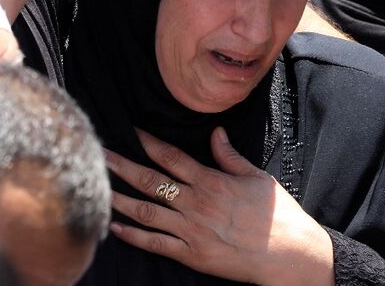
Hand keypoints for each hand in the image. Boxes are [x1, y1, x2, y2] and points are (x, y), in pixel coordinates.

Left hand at [105, 127, 334, 285]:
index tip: (129, 130)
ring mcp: (191, 230)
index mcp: (211, 180)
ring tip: (97, 187)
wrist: (287, 252)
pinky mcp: (192, 253)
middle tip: (99, 153)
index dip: (147, 142)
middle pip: (150, 180)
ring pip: (147, 211)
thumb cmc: (276, 213)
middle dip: (122, 165)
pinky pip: (156, 243)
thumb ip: (230, 156)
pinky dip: (134, 235)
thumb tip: (215, 132)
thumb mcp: (256, 176)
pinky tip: (116, 227)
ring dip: (120, 199)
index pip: (171, 156)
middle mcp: (196, 202)